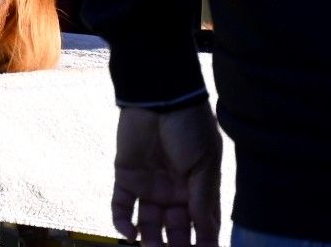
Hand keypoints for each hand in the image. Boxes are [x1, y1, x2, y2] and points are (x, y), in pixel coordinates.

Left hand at [112, 102, 221, 245]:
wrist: (159, 98)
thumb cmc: (189, 127)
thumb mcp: (205, 164)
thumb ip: (203, 199)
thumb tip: (207, 232)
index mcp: (198, 190)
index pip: (201, 226)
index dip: (202, 243)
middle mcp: (174, 193)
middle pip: (174, 229)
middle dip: (176, 246)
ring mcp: (149, 186)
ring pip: (148, 223)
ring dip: (150, 241)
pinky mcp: (126, 177)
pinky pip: (122, 205)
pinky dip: (123, 221)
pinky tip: (131, 234)